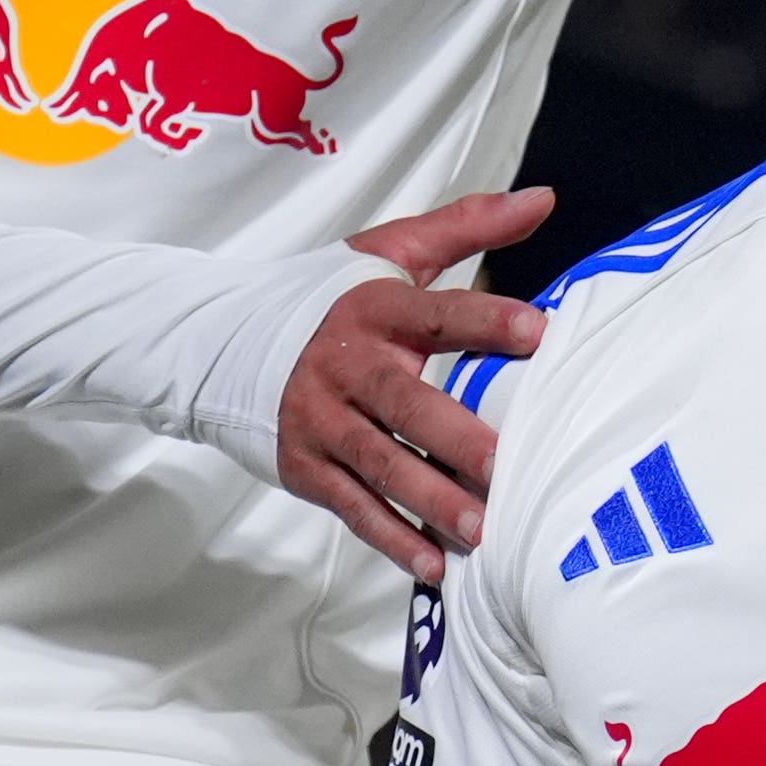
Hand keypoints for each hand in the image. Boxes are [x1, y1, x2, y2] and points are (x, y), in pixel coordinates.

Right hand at [281, 190, 551, 577]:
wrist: (223, 342)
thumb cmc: (327, 298)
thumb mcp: (390, 252)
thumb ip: (468, 226)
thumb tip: (543, 200)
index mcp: (375, 310)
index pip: (437, 313)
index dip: (485, 321)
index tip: (538, 332)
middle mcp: (346, 366)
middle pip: (406, 404)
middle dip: (456, 437)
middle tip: (504, 465)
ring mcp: (322, 421)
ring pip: (382, 464)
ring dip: (431, 500)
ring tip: (481, 531)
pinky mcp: (307, 467)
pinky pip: (355, 507)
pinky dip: (394, 538)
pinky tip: (434, 564)